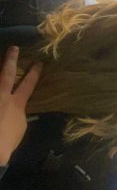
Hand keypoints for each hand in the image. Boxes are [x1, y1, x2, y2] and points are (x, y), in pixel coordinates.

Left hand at [0, 46, 41, 165]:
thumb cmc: (7, 141)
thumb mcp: (19, 126)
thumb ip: (18, 114)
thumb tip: (17, 108)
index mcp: (16, 103)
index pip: (28, 83)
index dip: (34, 72)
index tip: (39, 62)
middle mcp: (2, 97)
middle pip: (7, 75)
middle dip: (11, 60)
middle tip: (14, 48)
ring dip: (1, 71)